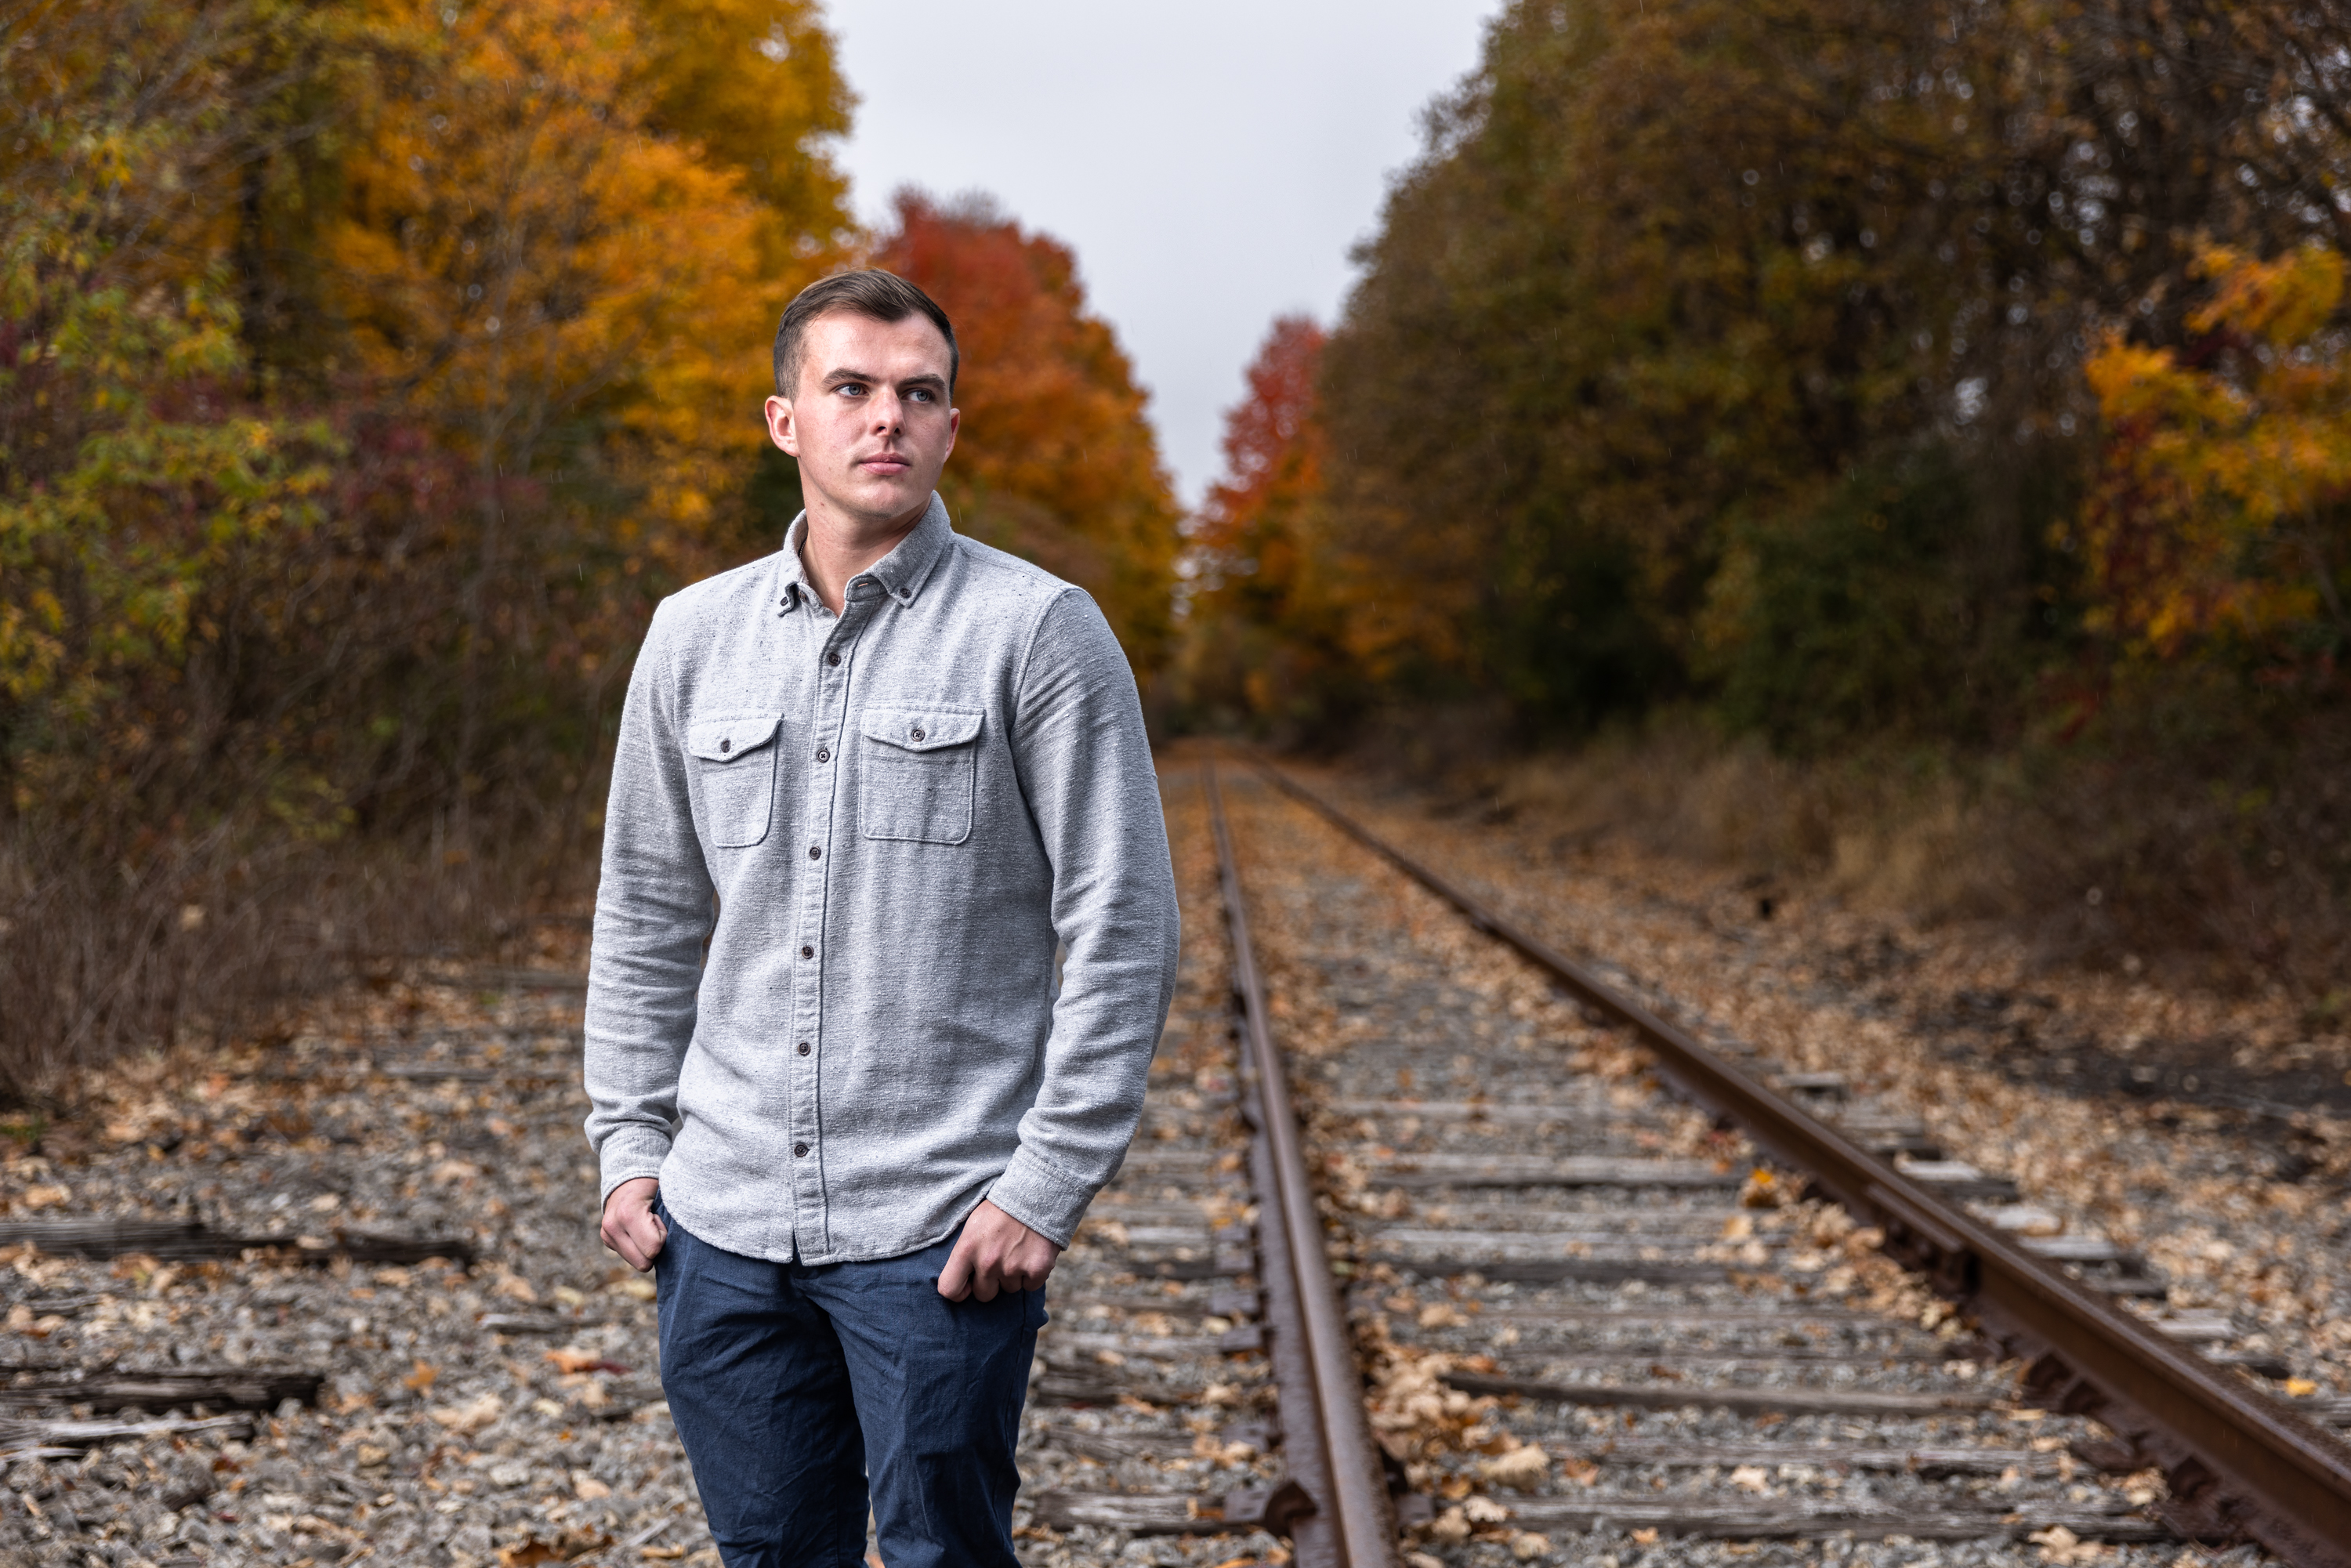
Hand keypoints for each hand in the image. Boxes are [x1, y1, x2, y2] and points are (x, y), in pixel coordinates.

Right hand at [600, 1177, 665, 1271]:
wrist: (629, 1176)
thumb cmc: (654, 1184)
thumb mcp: (666, 1194)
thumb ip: (672, 1216)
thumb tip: (686, 1236)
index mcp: (628, 1213)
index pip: (653, 1249)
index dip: (663, 1236)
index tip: (660, 1220)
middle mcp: (612, 1226)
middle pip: (643, 1263)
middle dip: (655, 1248)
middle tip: (655, 1227)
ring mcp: (606, 1235)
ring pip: (637, 1263)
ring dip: (647, 1249)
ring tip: (647, 1227)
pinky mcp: (606, 1240)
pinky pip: (631, 1257)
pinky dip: (639, 1247)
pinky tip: (639, 1230)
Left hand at [938, 1199, 1060, 1301]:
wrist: (1037, 1191)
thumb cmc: (1002, 1208)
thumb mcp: (973, 1224)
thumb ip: (965, 1252)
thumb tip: (962, 1278)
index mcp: (967, 1248)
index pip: (949, 1289)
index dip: (958, 1291)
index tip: (967, 1285)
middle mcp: (988, 1262)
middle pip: (984, 1294)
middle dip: (991, 1282)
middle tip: (1000, 1260)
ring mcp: (1013, 1267)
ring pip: (1009, 1289)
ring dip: (1013, 1275)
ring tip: (1018, 1250)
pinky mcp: (1037, 1269)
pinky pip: (1030, 1286)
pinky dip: (1032, 1275)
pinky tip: (1031, 1254)